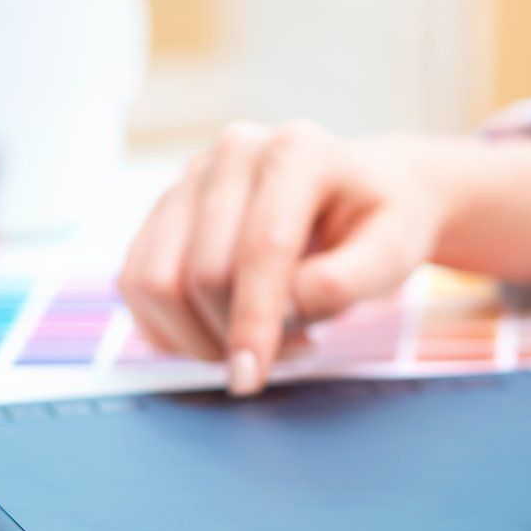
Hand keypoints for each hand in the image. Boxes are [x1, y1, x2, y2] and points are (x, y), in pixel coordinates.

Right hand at [119, 121, 448, 393]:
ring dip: (197, 338)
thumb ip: (344, 282)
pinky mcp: (167, 210)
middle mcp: (235, 153)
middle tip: (293, 350)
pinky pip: (137, 283)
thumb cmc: (383, 224)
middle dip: (234, 335)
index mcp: (297, 152)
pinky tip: (221, 333)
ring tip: (260, 342)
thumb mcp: (393, 253)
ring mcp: (193, 178)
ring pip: (155, 281)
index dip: (253, 321)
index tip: (251, 378)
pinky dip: (171, 328)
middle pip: (203, 272)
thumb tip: (286, 307)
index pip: (261, 248)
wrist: (366, 193)